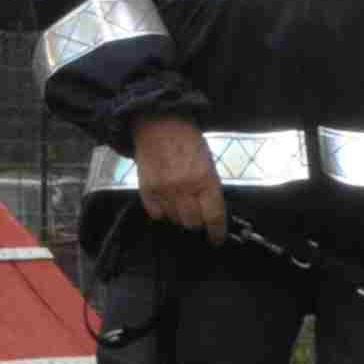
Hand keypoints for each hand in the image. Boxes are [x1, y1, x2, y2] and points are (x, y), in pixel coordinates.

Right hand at [128, 116, 225, 235]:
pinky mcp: (146, 190)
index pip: (214, 216)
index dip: (217, 232)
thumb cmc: (189, 141)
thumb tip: (211, 209)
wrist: (160, 125)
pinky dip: (162, 212)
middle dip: (198, 223)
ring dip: (180, 217)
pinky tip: (166, 202)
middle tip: (199, 216)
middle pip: (192, 223)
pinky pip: (155, 213)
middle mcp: (184, 188)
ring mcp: (163, 190)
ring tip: (182, 205)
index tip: (217, 238)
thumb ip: (209, 186)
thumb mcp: (209, 163)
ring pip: (174, 219)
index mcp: (205, 180)